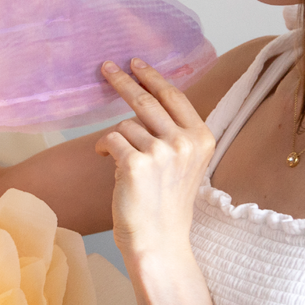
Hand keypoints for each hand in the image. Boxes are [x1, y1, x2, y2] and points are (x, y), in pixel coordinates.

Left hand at [96, 58, 215, 259]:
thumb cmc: (166, 204)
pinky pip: (110, 139)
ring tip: (117, 157)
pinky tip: (104, 158)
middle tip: (107, 67)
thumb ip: (174, 132)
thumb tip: (148, 96)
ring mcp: (161, 152)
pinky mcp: (135, 163)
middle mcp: (184, 142)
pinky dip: (103, 146)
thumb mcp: (184, 163)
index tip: (136, 63)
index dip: (153, 76)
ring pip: (126, 124)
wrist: (159, 241)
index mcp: (201, 138)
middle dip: (123, 80)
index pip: (174, 96)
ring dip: (116, 137)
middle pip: (147, 99)